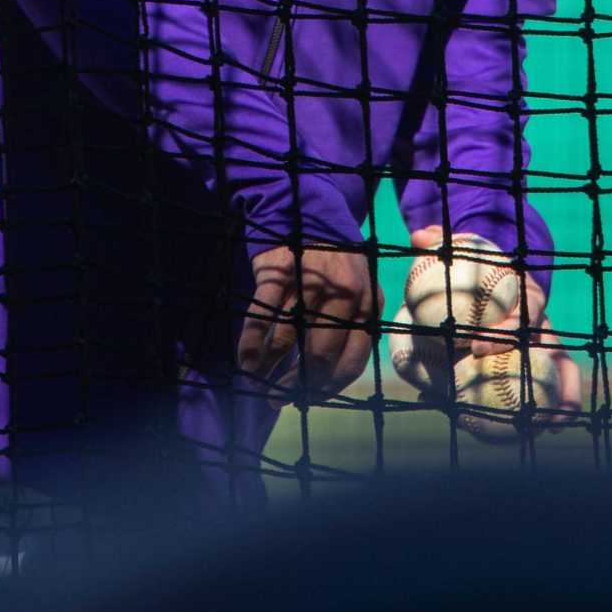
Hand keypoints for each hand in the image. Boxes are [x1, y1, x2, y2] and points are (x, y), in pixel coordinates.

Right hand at [239, 243, 377, 402]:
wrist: (307, 212)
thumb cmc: (332, 265)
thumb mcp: (356, 292)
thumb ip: (350, 329)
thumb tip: (323, 383)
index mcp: (367, 303)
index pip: (351, 361)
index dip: (328, 388)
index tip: (308, 398)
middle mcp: (343, 294)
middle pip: (318, 355)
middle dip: (295, 385)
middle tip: (277, 398)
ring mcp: (310, 281)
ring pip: (286, 339)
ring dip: (267, 367)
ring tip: (255, 380)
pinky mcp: (279, 270)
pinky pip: (261, 316)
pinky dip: (250, 343)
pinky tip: (245, 360)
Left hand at [403, 226, 582, 429]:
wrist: (497, 286)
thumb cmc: (477, 273)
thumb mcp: (463, 257)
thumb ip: (442, 245)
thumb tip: (418, 235)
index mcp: (527, 293)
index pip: (524, 310)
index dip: (505, 330)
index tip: (476, 349)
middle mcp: (544, 321)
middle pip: (552, 346)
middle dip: (542, 373)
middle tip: (519, 404)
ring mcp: (551, 345)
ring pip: (564, 371)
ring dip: (562, 399)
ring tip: (550, 426)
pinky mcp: (550, 366)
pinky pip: (555, 388)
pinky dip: (555, 409)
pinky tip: (543, 432)